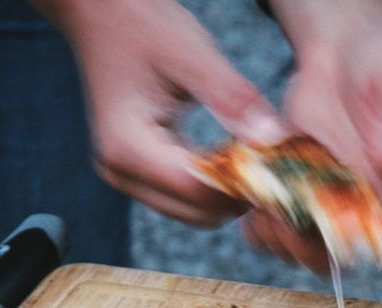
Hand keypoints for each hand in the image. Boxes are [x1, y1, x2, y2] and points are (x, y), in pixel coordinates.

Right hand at [34, 0, 288, 226]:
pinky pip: (184, 194)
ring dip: (227, 192)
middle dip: (238, 195)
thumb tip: (274, 140)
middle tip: (275, 166)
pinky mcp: (136, 170)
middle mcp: (121, 171)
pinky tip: (234, 154)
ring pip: (194, 211)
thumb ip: (233, 100)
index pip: (199, 192)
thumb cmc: (141, 23)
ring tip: (255, 157)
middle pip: (197, 213)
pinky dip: (213, 182)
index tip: (282, 170)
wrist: (99, 11)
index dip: (244, 187)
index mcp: (129, 148)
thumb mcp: (193, 55)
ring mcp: (125, 175)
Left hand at [242, 0, 381, 271]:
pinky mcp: (288, 176)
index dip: (358, 249)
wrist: (349, 43)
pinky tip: (247, 195)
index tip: (334, 237)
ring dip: (277, 236)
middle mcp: (357, 201)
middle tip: (286, 224)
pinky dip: (255, 214)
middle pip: (334, 252)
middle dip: (307, 248)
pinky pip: (271, 212)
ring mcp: (320, 192)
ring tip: (262, 214)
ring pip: (298, 240)